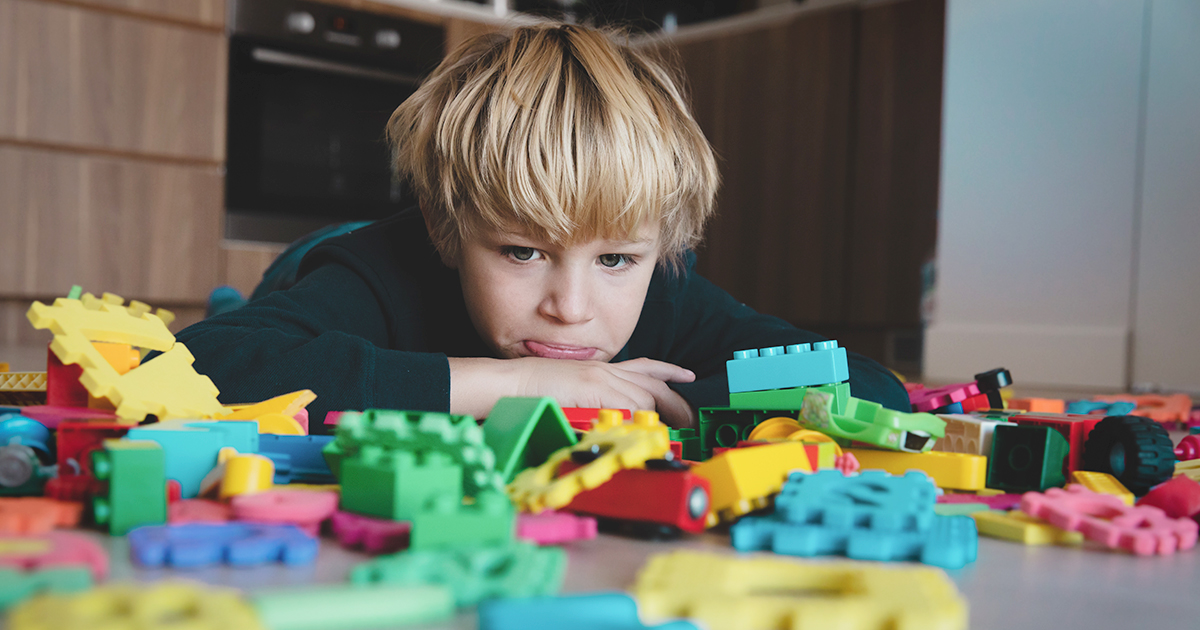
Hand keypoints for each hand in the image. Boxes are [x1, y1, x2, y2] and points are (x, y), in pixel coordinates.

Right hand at [449, 356, 697, 428]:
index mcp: (599, 370)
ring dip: (664, 411)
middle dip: (676, 401)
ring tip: (681, 425)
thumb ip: (593, 400)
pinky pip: (626, 401)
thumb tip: (615, 418)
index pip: (644, 368)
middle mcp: (604, 371)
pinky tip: (653, 423)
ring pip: (644, 393)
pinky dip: (642, 413)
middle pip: (652, 383)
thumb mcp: (571, 393)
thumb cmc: (533, 391)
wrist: (508, 383)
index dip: (669, 374)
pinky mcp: (590, 389)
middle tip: (692, 416)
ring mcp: (598, 378)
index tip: (688, 379)